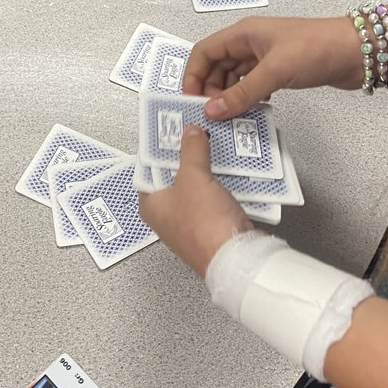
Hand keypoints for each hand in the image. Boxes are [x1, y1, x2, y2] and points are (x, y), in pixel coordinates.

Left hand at [139, 127, 251, 276]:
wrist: (236, 258)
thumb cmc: (205, 226)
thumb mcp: (194, 177)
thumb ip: (191, 150)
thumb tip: (190, 133)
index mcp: (151, 205)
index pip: (150, 168)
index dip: (162, 147)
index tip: (173, 128)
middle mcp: (167, 215)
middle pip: (175, 175)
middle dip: (189, 155)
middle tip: (198, 132)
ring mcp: (191, 222)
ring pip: (197, 186)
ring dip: (208, 168)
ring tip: (217, 146)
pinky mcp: (213, 225)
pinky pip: (215, 198)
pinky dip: (222, 183)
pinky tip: (232, 169)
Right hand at [183, 16, 363, 117]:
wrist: (357, 51)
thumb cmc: (318, 47)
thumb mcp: (274, 71)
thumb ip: (242, 93)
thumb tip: (212, 110)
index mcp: (244, 33)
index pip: (204, 52)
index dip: (194, 75)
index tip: (192, 100)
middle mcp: (251, 43)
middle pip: (217, 66)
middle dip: (211, 89)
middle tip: (212, 114)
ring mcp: (266, 57)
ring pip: (235, 78)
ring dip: (230, 96)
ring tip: (231, 117)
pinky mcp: (280, 70)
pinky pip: (253, 85)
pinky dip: (249, 98)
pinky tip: (254, 109)